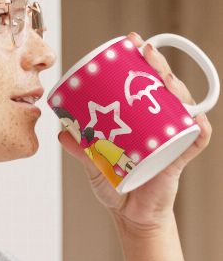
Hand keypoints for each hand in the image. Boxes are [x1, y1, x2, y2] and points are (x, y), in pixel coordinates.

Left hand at [57, 31, 211, 230]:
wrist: (130, 216)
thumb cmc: (114, 186)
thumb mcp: (93, 164)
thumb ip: (79, 149)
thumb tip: (61, 131)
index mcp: (139, 122)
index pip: (143, 86)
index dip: (140, 64)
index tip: (129, 44)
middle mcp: (157, 126)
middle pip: (164, 89)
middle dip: (157, 66)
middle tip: (143, 50)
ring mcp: (170, 140)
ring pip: (181, 107)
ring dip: (175, 88)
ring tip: (161, 76)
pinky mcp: (179, 159)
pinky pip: (195, 140)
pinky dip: (198, 127)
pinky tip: (194, 116)